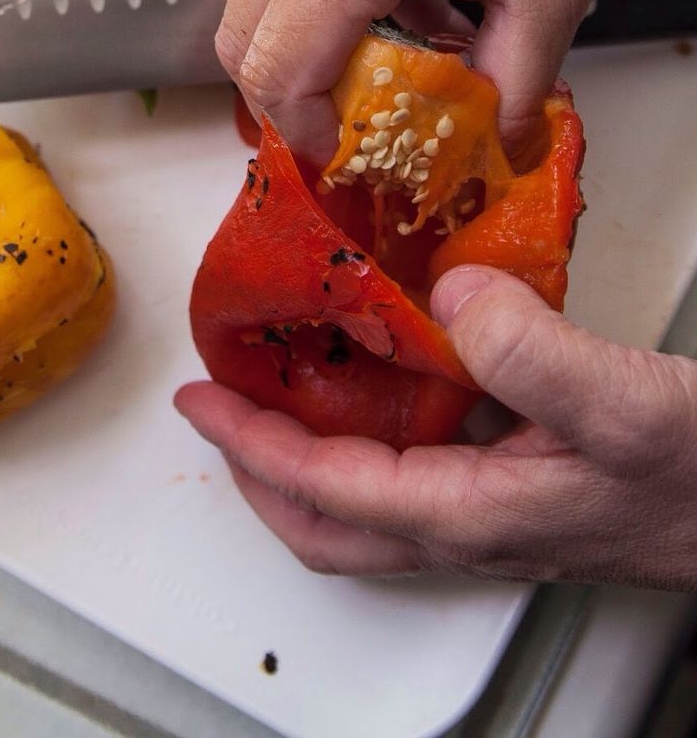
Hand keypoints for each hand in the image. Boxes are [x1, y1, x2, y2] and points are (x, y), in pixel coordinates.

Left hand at [175, 267, 696, 589]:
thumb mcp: (620, 405)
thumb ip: (530, 354)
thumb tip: (448, 298)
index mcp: (467, 516)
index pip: (324, 488)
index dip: (251, 443)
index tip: (199, 400)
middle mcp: (468, 523)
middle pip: (328, 521)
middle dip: (262, 467)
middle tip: (226, 406)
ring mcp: (494, 508)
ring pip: (370, 494)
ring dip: (314, 446)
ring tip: (288, 380)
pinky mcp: (521, 481)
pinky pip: (422, 457)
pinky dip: (381, 419)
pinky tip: (398, 360)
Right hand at [216, 0, 686, 165]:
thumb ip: (516, 80)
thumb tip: (495, 144)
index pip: (277, 64)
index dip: (306, 130)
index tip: (353, 160)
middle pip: (242, 37)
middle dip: (295, 98)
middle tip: (367, 131)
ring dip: (314, 49)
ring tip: (404, 70)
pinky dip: (331, 4)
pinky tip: (413, 12)